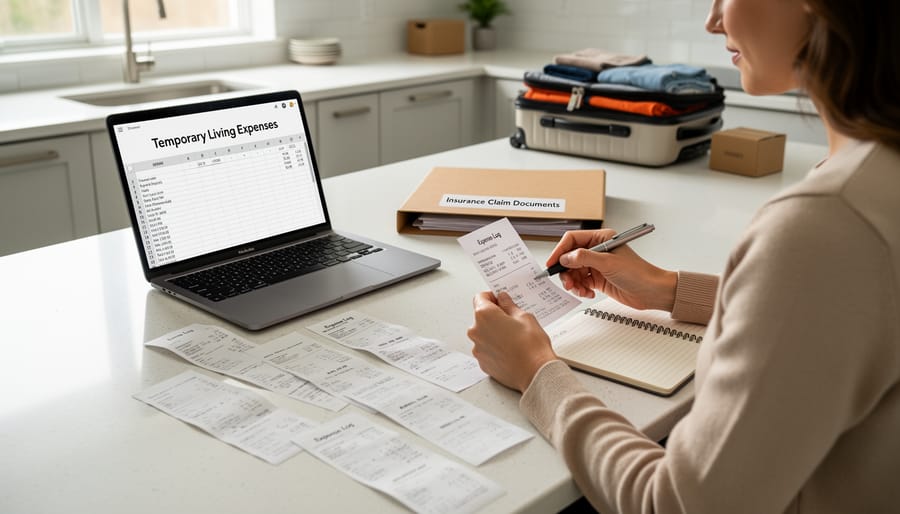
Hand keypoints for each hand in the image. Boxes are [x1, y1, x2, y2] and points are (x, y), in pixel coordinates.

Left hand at [467, 291, 556, 392]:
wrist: (535, 373)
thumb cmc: (531, 346)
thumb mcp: (524, 317)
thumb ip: (509, 305)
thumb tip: (503, 299)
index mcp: (484, 315)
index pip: (480, 297)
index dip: (492, 297)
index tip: (501, 300)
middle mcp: (476, 331)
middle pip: (481, 316)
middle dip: (494, 316)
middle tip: (512, 320)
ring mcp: (477, 348)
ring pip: (483, 333)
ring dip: (494, 332)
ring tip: (513, 338)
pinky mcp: (482, 362)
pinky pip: (486, 348)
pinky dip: (494, 347)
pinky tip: (510, 349)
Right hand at [546, 229, 676, 311]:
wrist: (652, 292)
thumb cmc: (638, 273)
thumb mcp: (608, 263)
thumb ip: (584, 258)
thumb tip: (566, 257)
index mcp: (601, 239)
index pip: (572, 240)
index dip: (560, 251)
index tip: (552, 263)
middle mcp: (597, 250)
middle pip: (570, 258)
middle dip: (566, 271)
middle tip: (567, 282)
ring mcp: (597, 265)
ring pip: (574, 271)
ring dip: (574, 282)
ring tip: (579, 290)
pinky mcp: (598, 279)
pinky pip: (581, 282)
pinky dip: (581, 289)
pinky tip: (588, 293)